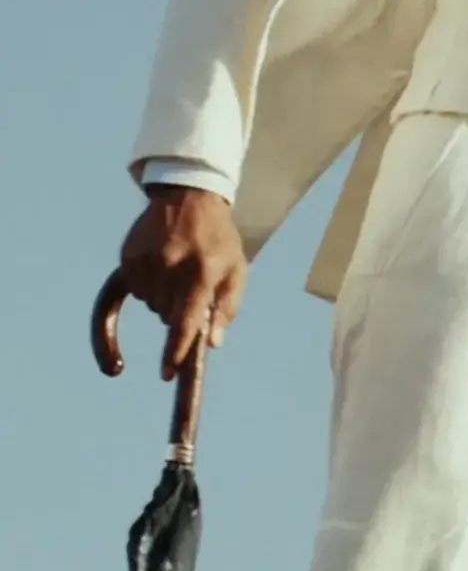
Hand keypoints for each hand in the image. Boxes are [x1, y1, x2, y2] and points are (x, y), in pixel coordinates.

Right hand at [117, 187, 249, 378]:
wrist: (189, 197)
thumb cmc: (219, 239)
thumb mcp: (236, 269)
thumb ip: (227, 308)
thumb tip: (211, 344)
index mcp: (203, 272)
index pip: (185, 320)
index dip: (176, 350)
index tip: (166, 373)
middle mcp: (171, 267)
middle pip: (167, 316)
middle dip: (179, 312)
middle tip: (191, 287)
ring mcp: (146, 261)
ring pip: (151, 305)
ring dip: (163, 300)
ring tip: (178, 272)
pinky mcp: (127, 257)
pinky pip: (132, 292)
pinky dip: (146, 290)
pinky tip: (157, 273)